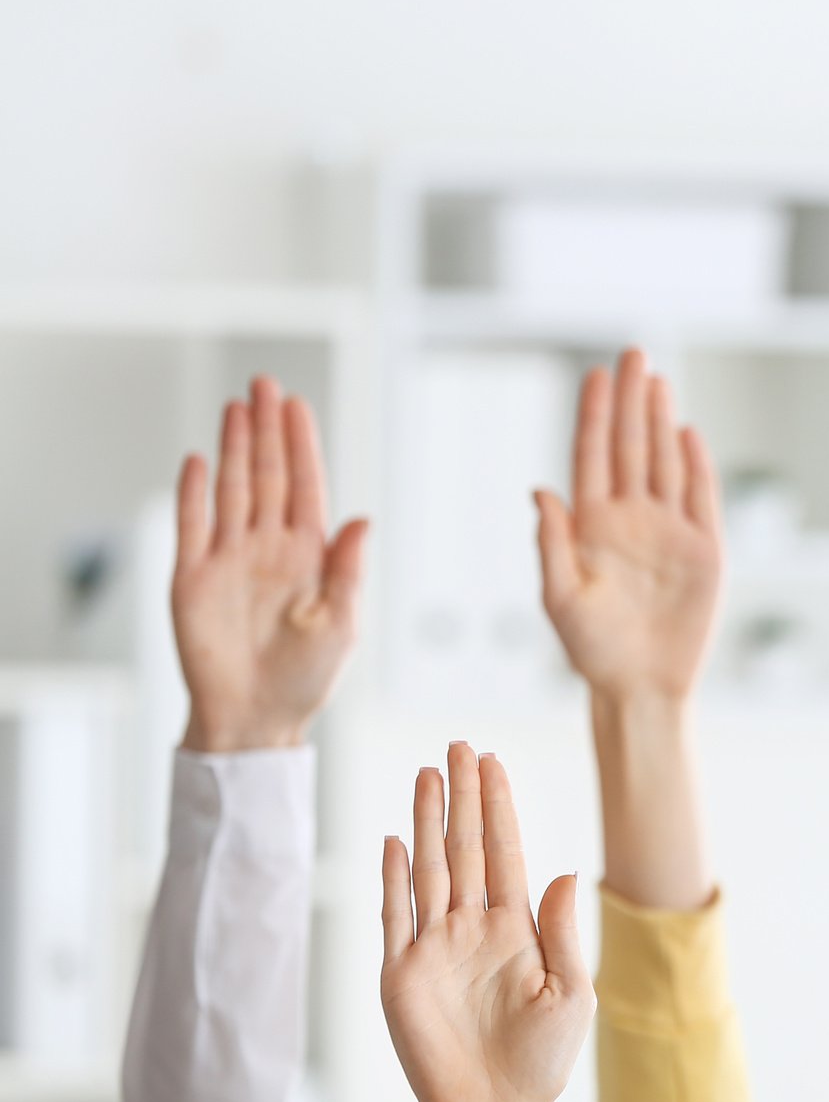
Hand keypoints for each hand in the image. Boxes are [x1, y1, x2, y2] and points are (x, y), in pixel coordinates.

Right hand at [171, 377, 366, 750]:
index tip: (296, 407)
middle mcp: (268, 548)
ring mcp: (228, 558)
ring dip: (233, 448)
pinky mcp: (191, 577)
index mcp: (309, 556)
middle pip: (266, 476)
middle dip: (267, 431)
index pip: (304, 487)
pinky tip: (198, 459)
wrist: (254, 717)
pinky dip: (194, 493)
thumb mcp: (341, 624)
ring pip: (231, 490)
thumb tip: (363, 520)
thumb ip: (349, 570)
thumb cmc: (306, 677)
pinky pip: (191, 525)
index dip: (300, 446)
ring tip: (237, 406)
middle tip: (266, 384)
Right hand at [381, 743, 593, 1101]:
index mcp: (518, 930)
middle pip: (464, 849)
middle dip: (463, 798)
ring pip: (429, 870)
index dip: (498, 808)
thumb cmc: (542, 1061)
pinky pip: (394, 916)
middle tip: (459, 745)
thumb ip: (566, 932)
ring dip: (427, 823)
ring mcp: (434, 949)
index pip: (504, 853)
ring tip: (428, 773)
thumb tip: (567, 872)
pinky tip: (394, 839)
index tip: (493, 762)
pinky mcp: (400, 975)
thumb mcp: (571, 993)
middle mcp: (473, 930)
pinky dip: (393, 878)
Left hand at [535, 348, 723, 703]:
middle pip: (632, 447)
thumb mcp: (558, 598)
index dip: (595, 415)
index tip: (595, 373)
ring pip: (666, 463)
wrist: (640, 687)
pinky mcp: (705, 551)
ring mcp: (670, 531)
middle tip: (632, 353)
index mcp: (592, 525)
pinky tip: (688, 431)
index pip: (593, 456)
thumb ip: (550, 543)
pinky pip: (701, 498)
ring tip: (657, 380)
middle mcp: (631, 519)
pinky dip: (697, 465)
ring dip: (662, 421)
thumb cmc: (591, 650)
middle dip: (631, 400)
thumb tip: (541, 489)